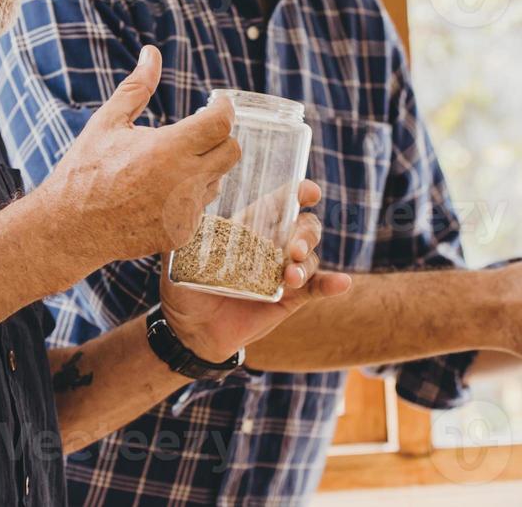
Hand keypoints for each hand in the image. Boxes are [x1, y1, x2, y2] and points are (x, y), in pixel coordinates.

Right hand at [39, 45, 239, 263]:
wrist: (68, 227)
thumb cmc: (85, 170)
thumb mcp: (108, 122)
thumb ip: (137, 87)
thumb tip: (152, 53)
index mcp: (168, 148)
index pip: (221, 123)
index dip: (224, 109)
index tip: (217, 104)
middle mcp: (183, 181)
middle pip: (231, 152)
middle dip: (220, 137)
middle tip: (198, 131)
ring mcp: (185, 211)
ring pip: (216, 180)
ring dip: (202, 169)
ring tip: (166, 168)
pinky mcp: (182, 234)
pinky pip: (199, 208)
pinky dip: (186, 198)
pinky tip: (157, 196)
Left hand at [157, 180, 352, 362]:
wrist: (189, 330)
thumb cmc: (184, 286)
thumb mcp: (180, 255)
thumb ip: (187, 231)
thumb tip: (186, 205)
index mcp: (250, 226)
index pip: (280, 202)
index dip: (298, 193)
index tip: (308, 192)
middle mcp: (272, 244)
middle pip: (303, 226)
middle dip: (304, 233)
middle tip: (292, 249)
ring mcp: (283, 271)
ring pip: (310, 256)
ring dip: (307, 262)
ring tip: (291, 276)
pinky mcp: (290, 299)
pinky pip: (316, 288)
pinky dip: (331, 284)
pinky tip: (341, 283)